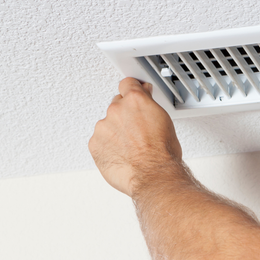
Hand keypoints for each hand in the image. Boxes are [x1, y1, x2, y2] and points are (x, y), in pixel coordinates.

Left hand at [89, 78, 185, 197]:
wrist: (152, 175)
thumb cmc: (162, 153)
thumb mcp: (165, 121)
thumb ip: (150, 108)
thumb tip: (147, 104)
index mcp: (136, 100)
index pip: (128, 84)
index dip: (132, 89)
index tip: (133, 91)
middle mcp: (117, 110)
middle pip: (117, 105)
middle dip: (125, 115)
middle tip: (137, 129)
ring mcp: (103, 127)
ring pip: (108, 125)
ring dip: (116, 132)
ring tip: (131, 147)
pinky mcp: (94, 144)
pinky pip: (99, 141)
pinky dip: (108, 147)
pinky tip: (122, 154)